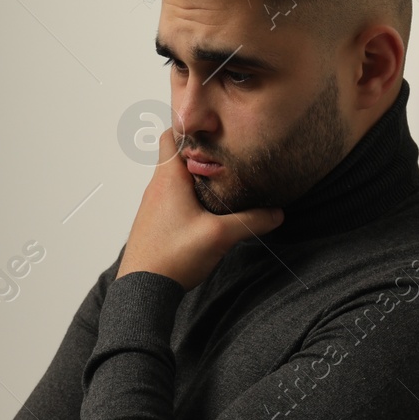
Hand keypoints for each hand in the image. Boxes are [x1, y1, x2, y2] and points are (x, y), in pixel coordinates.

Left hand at [115, 128, 282, 290]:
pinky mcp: (153, 223)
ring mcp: (152, 206)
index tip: (213, 132)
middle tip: (226, 160)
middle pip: (175, 158)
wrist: (142, 290)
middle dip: (200, 156)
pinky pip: (170, 200)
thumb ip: (251, 221)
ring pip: (173, 180)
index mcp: (168, 179)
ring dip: (194, 179)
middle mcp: (156, 188)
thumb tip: (277, 212)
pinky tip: (205, 214)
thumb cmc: (172, 257)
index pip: (171, 136)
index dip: (190, 129)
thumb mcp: (220, 236)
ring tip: (220, 186)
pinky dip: (187, 198)